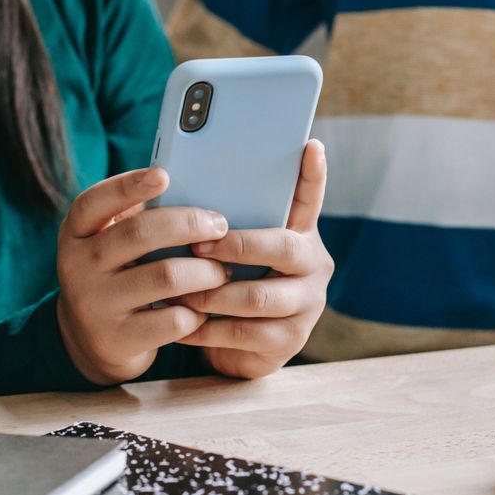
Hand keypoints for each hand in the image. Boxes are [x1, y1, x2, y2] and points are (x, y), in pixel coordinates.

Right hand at [55, 168, 230, 384]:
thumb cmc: (116, 275)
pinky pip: (174, 319)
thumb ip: (138, 219)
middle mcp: (78, 266)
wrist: (90, 340)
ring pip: (167, 276)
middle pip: (140, 233)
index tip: (164, 175)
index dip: (128, 186)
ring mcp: (96, 305)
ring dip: (206, 270)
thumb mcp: (111, 245)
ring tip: (223, 270)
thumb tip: (197, 189)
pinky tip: (206, 307)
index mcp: (76, 233)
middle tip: (220, 226)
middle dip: (190, 224)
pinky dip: (199, 311)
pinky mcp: (119, 339)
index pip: (94, 202)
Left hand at [174, 140, 332, 378]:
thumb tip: (180, 187)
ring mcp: (307, 305)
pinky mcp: (291, 342)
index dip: (312, 174)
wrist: (238, 349)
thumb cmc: (230, 285)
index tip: (310, 145)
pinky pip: (243, 333)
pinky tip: (181, 323)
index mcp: (301, 235)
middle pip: (283, 248)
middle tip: (197, 247)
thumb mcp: (233, 253)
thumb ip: (226, 225)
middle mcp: (314, 266)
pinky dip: (206, 329)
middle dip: (236, 246)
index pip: (309, 199)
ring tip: (181, 290)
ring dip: (212, 293)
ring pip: (258, 296)